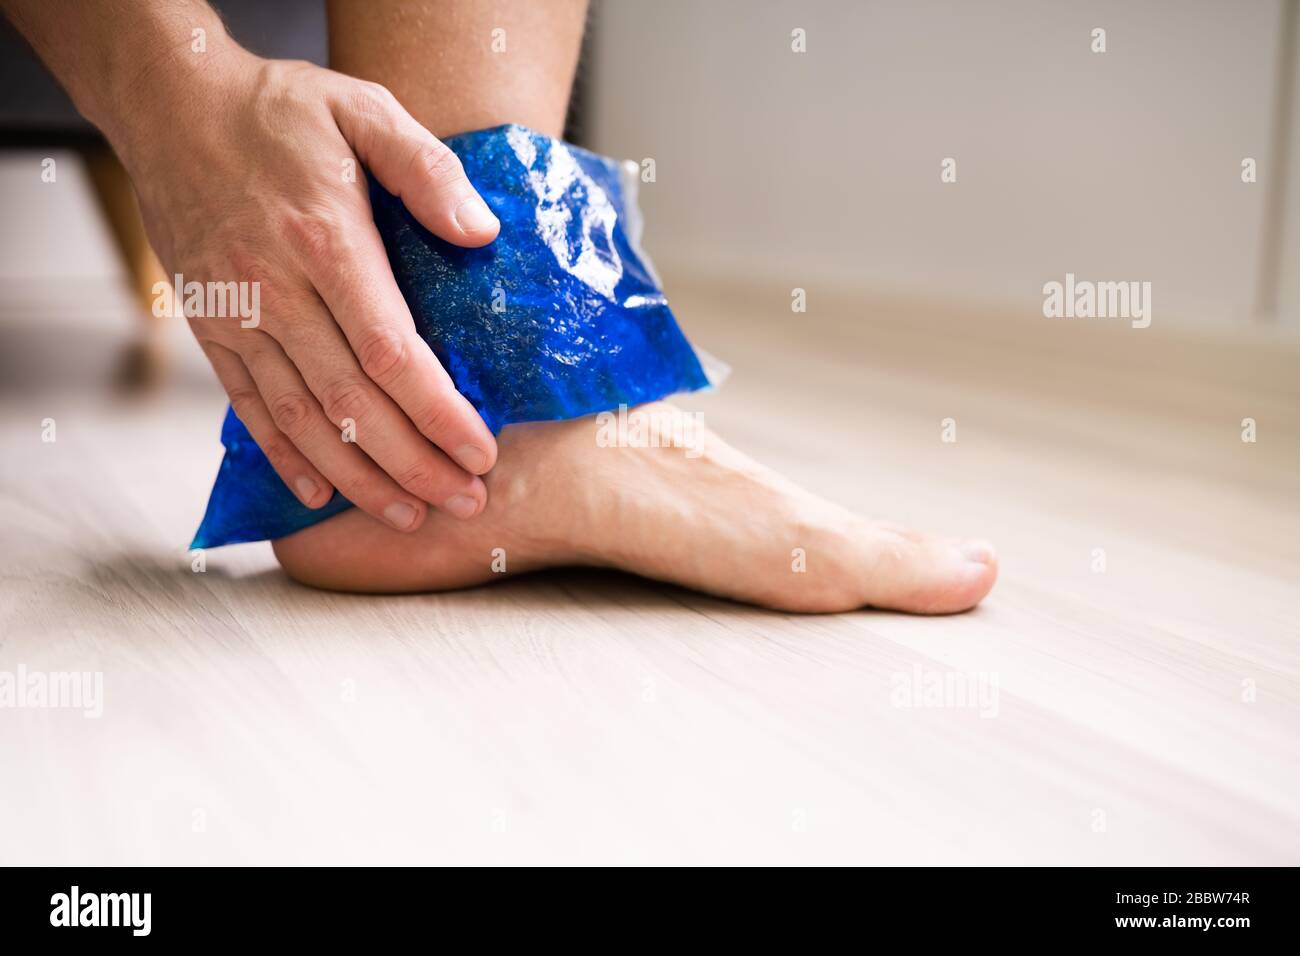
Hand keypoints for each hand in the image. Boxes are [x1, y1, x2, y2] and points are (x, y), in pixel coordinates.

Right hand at [121, 48, 499, 530]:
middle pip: (354, 403)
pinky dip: (282, 455)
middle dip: (414, 464)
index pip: (392, 354)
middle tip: (466, 503)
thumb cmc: (277, 109)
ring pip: (302, 419)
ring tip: (409, 515)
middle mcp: (278, 292)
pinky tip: (318, 492)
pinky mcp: (211, 328)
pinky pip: (247, 406)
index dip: (439, 413)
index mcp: (326, 243)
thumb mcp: (363, 109)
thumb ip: (426, 169)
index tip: (482, 451)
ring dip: (358, 477)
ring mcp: (239, 317)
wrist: (171, 105)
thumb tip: (480, 232)